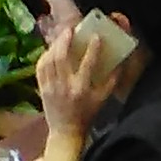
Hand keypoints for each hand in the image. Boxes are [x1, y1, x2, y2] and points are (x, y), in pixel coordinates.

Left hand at [36, 26, 123, 142]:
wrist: (66, 130)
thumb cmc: (87, 114)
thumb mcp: (103, 99)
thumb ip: (111, 80)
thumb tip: (119, 61)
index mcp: (82, 89)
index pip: (88, 65)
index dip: (92, 49)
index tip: (96, 36)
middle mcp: (64, 86)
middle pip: (62, 58)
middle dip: (65, 40)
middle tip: (70, 29)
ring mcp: (50, 86)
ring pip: (49, 60)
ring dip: (54, 45)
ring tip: (61, 36)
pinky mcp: (41, 87)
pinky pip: (40, 67)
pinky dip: (45, 55)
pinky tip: (51, 49)